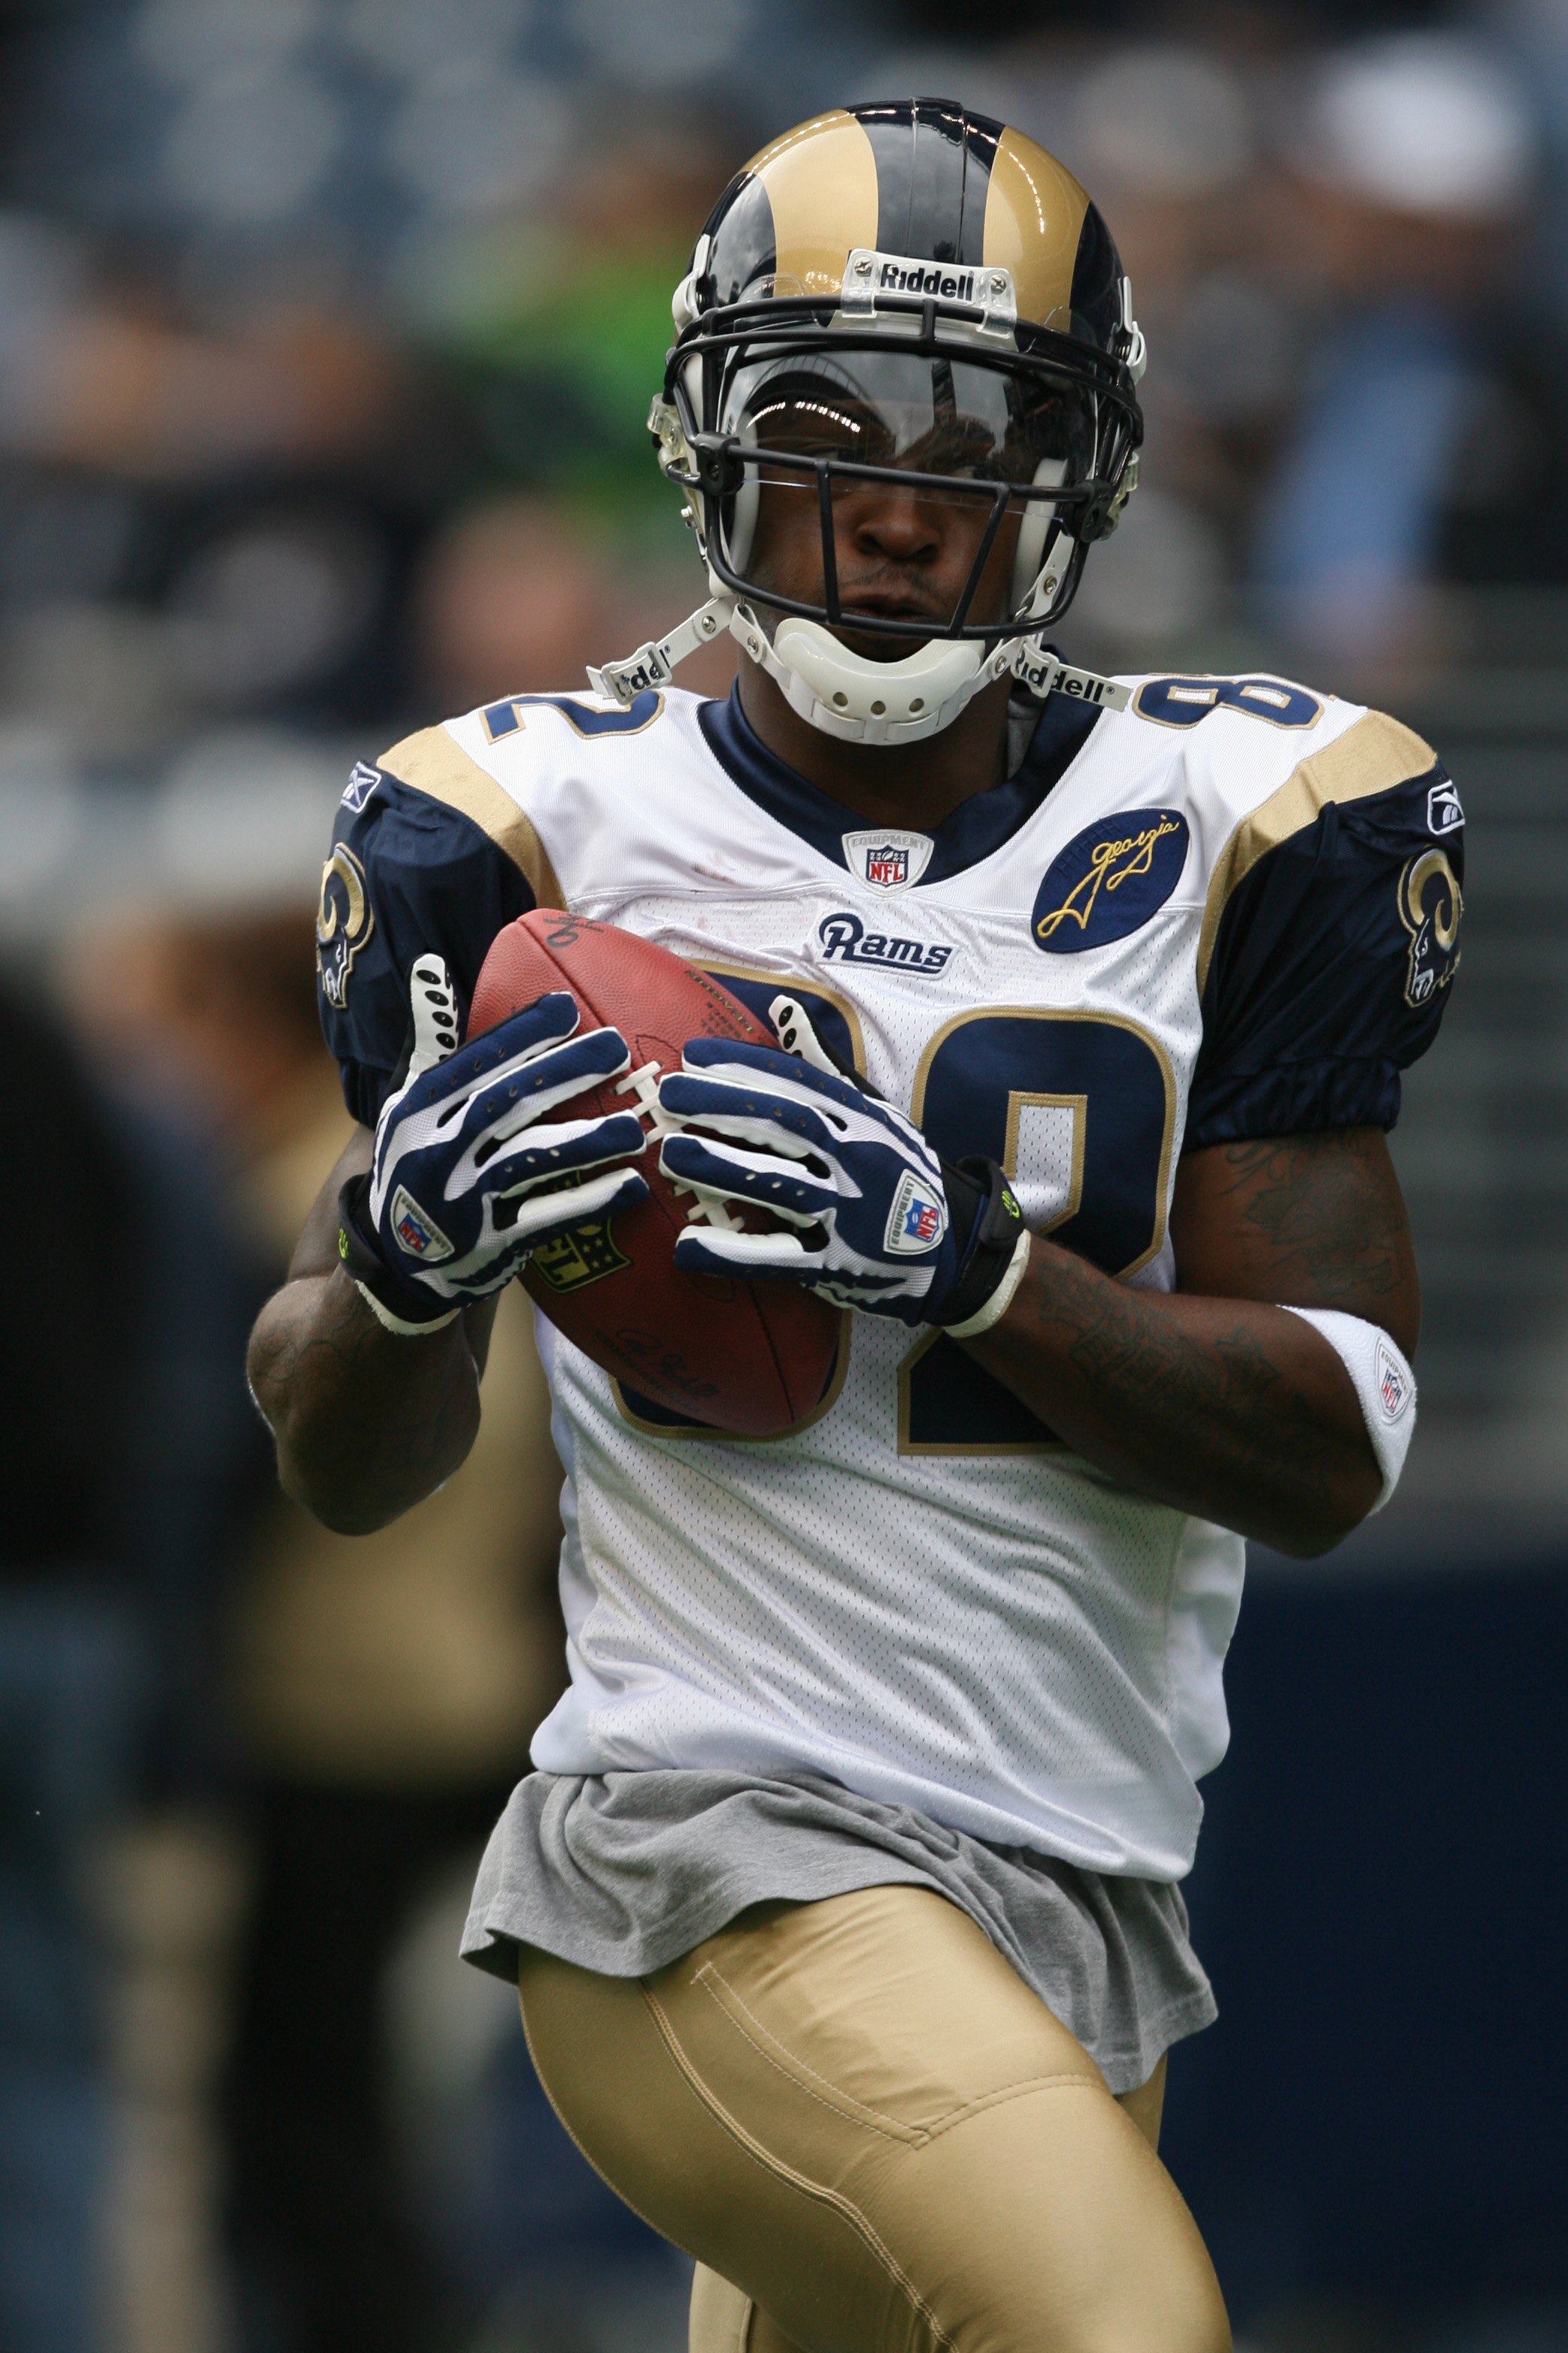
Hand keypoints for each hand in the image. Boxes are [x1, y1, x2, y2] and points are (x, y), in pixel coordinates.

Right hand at [339, 956, 647, 1331]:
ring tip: (635, 1126)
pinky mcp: (488, 1245)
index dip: (521, 1035)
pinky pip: (543, 1220)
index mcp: (418, 1109)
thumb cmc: (418, 1161)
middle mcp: (434, 1151)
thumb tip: (432, 966)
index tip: (567, 1008)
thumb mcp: (410, 1102)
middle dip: (561, 1074)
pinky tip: (631, 1185)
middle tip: (616, 1049)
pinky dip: (587, 1202)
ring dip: (583, 1142)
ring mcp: (460, 1201)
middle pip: (505, 1104)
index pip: (474, 1063)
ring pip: (527, 1162)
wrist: (398, 1261)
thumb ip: (430, 1040)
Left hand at [655, 997, 1027, 1328]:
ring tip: (672, 1155)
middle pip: (786, 1125)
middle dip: (726, 1106)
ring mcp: (850, 1213)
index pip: (800, 1083)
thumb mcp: (874, 1114)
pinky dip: (733, 1255)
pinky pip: (781, 1260)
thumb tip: (782, 1009)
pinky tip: (687, 1248)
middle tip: (668, 1094)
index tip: (692, 1055)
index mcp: (862, 1120)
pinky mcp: (838, 1264)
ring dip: (725, 1169)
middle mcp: (858, 1159)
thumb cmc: (899, 1172)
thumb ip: (824, 1067)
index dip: (745, 1065)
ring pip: (782, 1186)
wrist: (950, 1249)